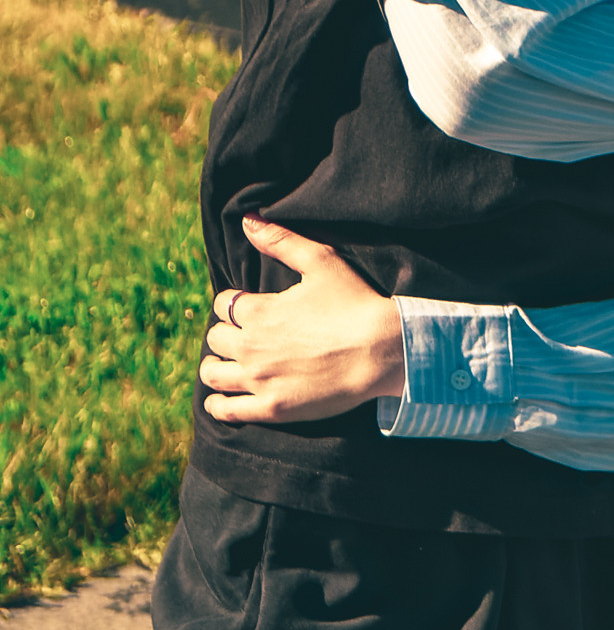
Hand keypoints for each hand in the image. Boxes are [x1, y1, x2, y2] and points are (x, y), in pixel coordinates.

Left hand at [200, 218, 405, 424]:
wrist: (384, 351)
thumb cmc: (356, 303)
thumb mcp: (322, 261)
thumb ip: (281, 240)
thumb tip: (247, 220)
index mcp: (259, 311)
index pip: (224, 304)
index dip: (234, 303)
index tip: (247, 308)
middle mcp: (251, 345)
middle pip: (216, 338)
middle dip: (226, 333)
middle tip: (244, 336)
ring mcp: (260, 379)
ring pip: (213, 373)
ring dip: (215, 366)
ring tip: (226, 365)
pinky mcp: (272, 407)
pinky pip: (227, 410)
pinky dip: (218, 404)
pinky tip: (222, 399)